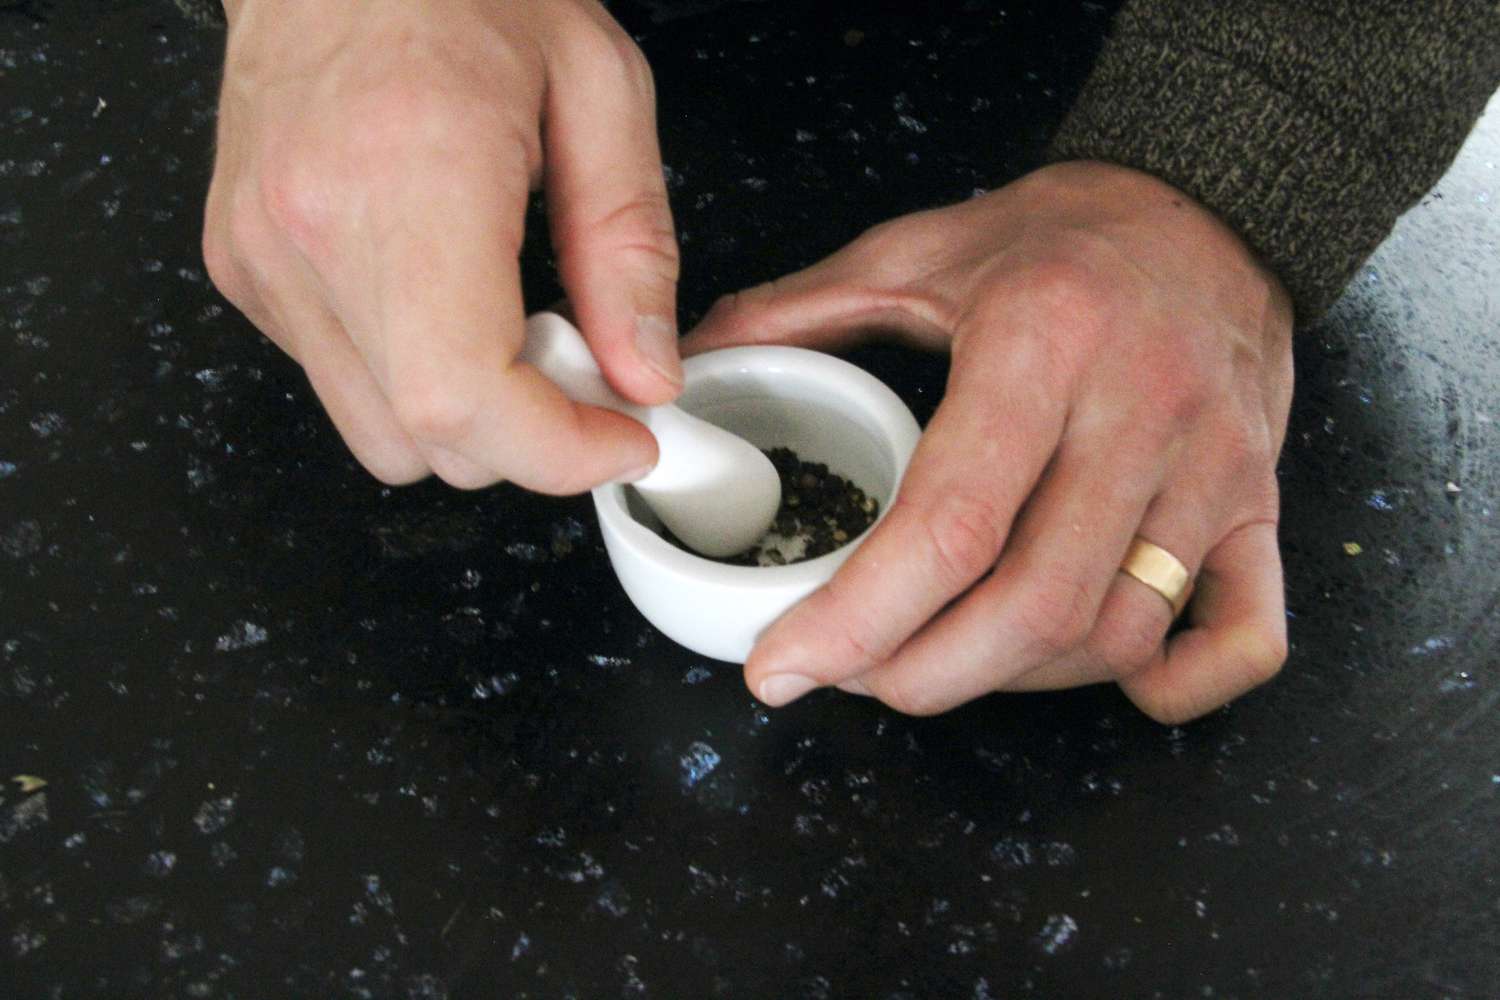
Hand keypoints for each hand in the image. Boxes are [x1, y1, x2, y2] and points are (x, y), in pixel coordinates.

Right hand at [203, 0, 681, 490]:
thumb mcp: (600, 88)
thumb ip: (628, 247)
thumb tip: (643, 374)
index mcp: (409, 174)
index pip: (460, 397)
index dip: (557, 452)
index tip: (624, 438)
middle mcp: (311, 230)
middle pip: (426, 441)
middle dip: (529, 435)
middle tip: (583, 359)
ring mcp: (262, 257)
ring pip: (380, 437)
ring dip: (467, 416)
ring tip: (509, 317)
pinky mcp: (242, 270)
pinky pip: (342, 383)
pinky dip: (410, 373)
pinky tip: (445, 295)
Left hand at [683, 162, 1293, 722]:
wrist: (1211, 200)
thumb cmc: (1060, 234)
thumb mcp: (918, 248)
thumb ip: (799, 311)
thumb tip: (696, 369)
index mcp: (1043, 342)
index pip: (949, 525)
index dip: (857, 619)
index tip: (785, 667)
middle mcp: (1142, 412)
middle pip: (1035, 605)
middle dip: (923, 673)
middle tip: (855, 677)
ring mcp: (1216, 468)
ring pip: (1119, 631)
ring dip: (1015, 677)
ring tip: (941, 658)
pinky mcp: (1262, 501)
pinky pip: (1247, 635)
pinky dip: (1174, 686)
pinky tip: (1100, 672)